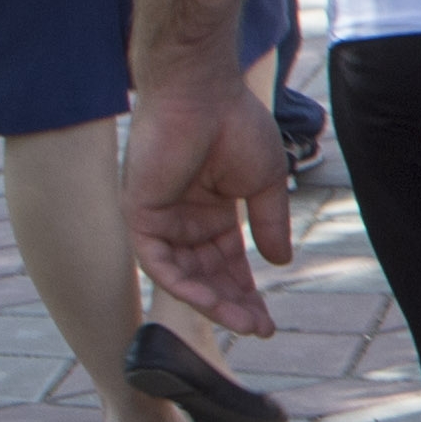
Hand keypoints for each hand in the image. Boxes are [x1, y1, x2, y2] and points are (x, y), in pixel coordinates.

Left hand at [123, 70, 290, 339]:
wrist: (204, 93)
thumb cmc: (236, 125)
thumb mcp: (265, 183)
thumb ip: (270, 223)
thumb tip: (280, 260)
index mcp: (211, 211)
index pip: (228, 263)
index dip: (247, 292)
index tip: (269, 319)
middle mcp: (183, 220)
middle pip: (207, 275)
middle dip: (233, 304)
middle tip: (259, 328)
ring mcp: (160, 218)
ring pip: (183, 275)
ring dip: (211, 301)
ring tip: (244, 321)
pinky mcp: (139, 213)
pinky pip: (157, 260)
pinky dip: (182, 283)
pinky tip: (210, 300)